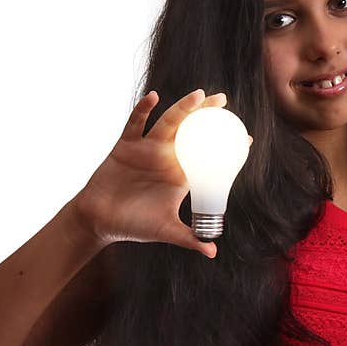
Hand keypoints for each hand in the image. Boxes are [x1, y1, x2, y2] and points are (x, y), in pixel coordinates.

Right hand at [73, 89, 251, 257]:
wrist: (101, 221)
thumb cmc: (135, 225)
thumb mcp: (166, 230)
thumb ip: (189, 238)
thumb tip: (212, 251)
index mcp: (180, 175)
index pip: (207, 156)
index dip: (224, 146)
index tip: (245, 137)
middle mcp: (167, 158)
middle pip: (190, 131)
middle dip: (206, 115)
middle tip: (222, 100)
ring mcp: (147, 149)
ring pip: (168, 123)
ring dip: (182, 108)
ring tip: (199, 95)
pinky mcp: (126, 146)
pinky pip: (136, 124)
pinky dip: (144, 110)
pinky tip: (155, 98)